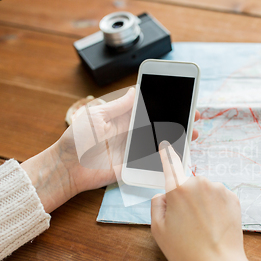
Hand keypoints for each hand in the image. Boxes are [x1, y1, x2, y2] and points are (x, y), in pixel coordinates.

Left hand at [21, 87, 199, 212]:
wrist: (66, 169)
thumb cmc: (76, 140)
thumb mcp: (95, 116)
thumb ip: (117, 106)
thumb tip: (135, 90)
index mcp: (122, 117)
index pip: (148, 106)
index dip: (164, 101)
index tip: (180, 96)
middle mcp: (131, 132)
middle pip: (159, 123)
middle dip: (177, 118)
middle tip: (194, 115)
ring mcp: (134, 149)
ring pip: (160, 141)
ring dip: (177, 137)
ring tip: (193, 133)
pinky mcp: (134, 166)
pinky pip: (153, 162)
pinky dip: (167, 158)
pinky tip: (180, 153)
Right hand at [151, 141, 260, 260]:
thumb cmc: (186, 251)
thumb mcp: (158, 230)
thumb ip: (157, 204)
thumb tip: (164, 193)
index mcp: (177, 189)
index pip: (170, 164)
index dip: (167, 153)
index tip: (165, 142)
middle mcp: (199, 183)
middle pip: (188, 183)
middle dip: (186, 197)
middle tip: (187, 222)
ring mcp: (219, 189)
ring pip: (205, 190)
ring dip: (202, 202)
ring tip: (203, 226)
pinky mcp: (233, 197)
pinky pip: (219, 196)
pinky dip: (216, 207)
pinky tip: (214, 224)